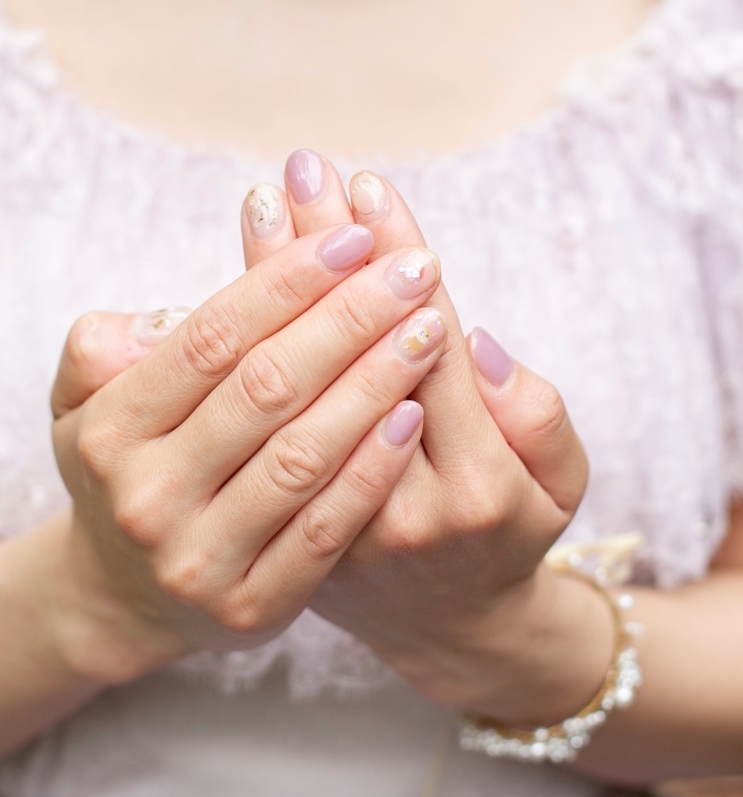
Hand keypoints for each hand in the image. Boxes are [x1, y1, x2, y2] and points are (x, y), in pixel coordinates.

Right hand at [49, 224, 447, 682]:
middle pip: (267, 388)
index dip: (288, 281)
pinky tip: (417, 412)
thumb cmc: (128, 463)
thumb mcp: (83, 400)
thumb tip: (171, 312)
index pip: (213, 337)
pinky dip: (373, 467)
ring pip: (304, 455)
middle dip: (350, 318)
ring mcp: (199, 559)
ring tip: (429, 326)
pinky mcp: (252, 606)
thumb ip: (107, 344)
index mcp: (111, 429)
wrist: (123, 593)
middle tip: (414, 268)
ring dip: (375, 382)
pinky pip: (327, 530)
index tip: (353, 236)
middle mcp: (148, 498)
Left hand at [241, 152, 597, 725]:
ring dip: (275, 284)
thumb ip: (533, 413)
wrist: (446, 626)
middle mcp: (396, 504)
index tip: (372, 187)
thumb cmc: (511, 527)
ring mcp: (331, 519)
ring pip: (290, 385)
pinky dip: (247, 346)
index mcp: (478, 487)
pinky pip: (256, 425)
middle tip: (306, 169)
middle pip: (347, 354)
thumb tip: (466, 340)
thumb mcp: (559, 481)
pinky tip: (237, 283)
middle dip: (325, 251)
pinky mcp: (282, 525)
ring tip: (266, 202)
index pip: (429, 346)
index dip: (399, 261)